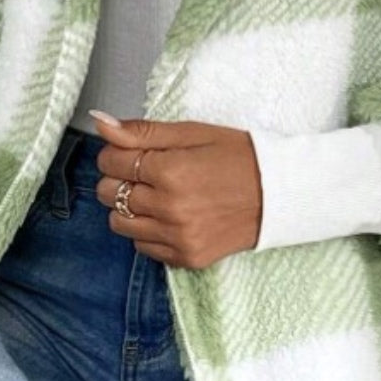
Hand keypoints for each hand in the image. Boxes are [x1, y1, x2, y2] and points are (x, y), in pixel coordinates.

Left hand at [88, 112, 262, 269]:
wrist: (280, 193)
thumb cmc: (238, 157)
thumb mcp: (192, 133)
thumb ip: (142, 131)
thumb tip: (100, 123)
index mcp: (171, 170)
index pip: (110, 161)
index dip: (116, 152)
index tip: (133, 151)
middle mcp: (170, 208)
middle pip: (108, 193)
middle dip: (119, 178)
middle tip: (147, 172)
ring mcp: (178, 237)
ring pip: (119, 223)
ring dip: (129, 207)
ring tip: (157, 195)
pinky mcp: (187, 257)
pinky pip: (142, 247)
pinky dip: (148, 231)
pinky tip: (170, 216)